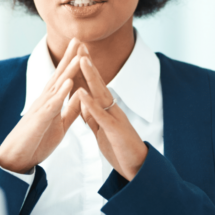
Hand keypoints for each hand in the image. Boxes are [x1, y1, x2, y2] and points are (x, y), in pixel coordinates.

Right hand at [0, 38, 84, 173]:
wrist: (18, 158)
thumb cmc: (37, 140)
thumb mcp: (60, 123)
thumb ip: (71, 109)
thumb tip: (81, 94)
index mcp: (51, 101)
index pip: (64, 78)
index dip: (73, 62)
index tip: (82, 47)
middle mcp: (45, 100)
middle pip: (59, 74)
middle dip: (69, 57)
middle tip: (79, 38)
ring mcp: (41, 108)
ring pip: (57, 86)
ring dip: (68, 70)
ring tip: (78, 55)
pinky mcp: (39, 120)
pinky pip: (52, 104)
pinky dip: (61, 93)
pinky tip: (69, 82)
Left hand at [73, 56, 148, 180]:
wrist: (137, 168)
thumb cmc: (119, 149)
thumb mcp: (101, 131)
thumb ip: (92, 117)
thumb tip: (81, 104)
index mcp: (107, 110)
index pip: (94, 86)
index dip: (85, 71)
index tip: (77, 53)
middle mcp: (112, 109)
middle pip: (98, 83)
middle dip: (88, 65)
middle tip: (79, 46)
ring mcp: (114, 118)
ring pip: (101, 93)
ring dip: (90, 77)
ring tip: (81, 60)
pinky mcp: (115, 130)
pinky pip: (100, 115)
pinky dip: (90, 104)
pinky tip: (81, 93)